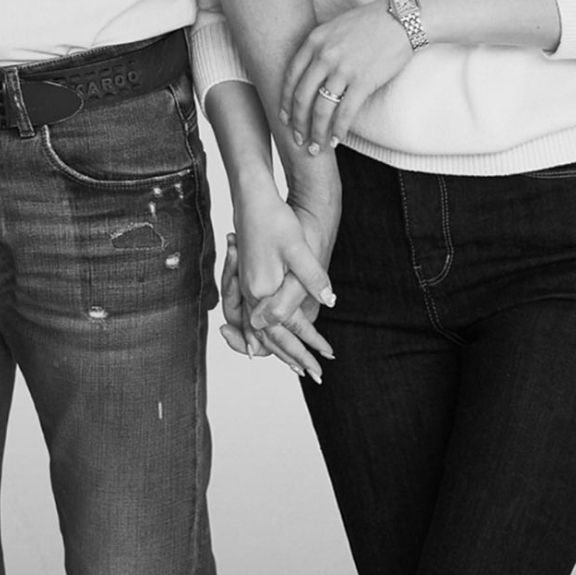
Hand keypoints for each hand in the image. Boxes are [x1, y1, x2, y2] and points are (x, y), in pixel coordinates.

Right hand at [228, 179, 338, 380]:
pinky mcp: (246, 281)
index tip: (326, 358)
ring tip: (295, 364)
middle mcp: (252, 294)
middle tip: (314, 375)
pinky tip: (269, 339)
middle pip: (273, 336)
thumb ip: (312, 277)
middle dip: (294, 356)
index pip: (290, 327)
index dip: (310, 343)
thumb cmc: (274, 220)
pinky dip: (264, 334)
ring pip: (261, 331)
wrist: (252, 199)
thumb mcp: (298, 248)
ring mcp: (246, 289)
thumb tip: (328, 300)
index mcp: (264, 290)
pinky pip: (253, 319)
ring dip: (279, 349)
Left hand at [281, 0, 413, 151]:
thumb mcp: (334, 27)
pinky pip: (345, 112)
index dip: (285, 101)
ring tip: (316, 147)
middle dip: (298, 123)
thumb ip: (319, 48)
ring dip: (317, 132)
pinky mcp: (363, 81)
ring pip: (321, 109)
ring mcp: (343, 69)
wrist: (401, 19)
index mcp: (314, 41)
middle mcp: (324, 55)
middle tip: (298, 139)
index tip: (283, 117)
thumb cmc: (370, 22)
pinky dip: (338, 129)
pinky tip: (337, 140)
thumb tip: (309, 75)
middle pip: (302, 97)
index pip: (291, 77)